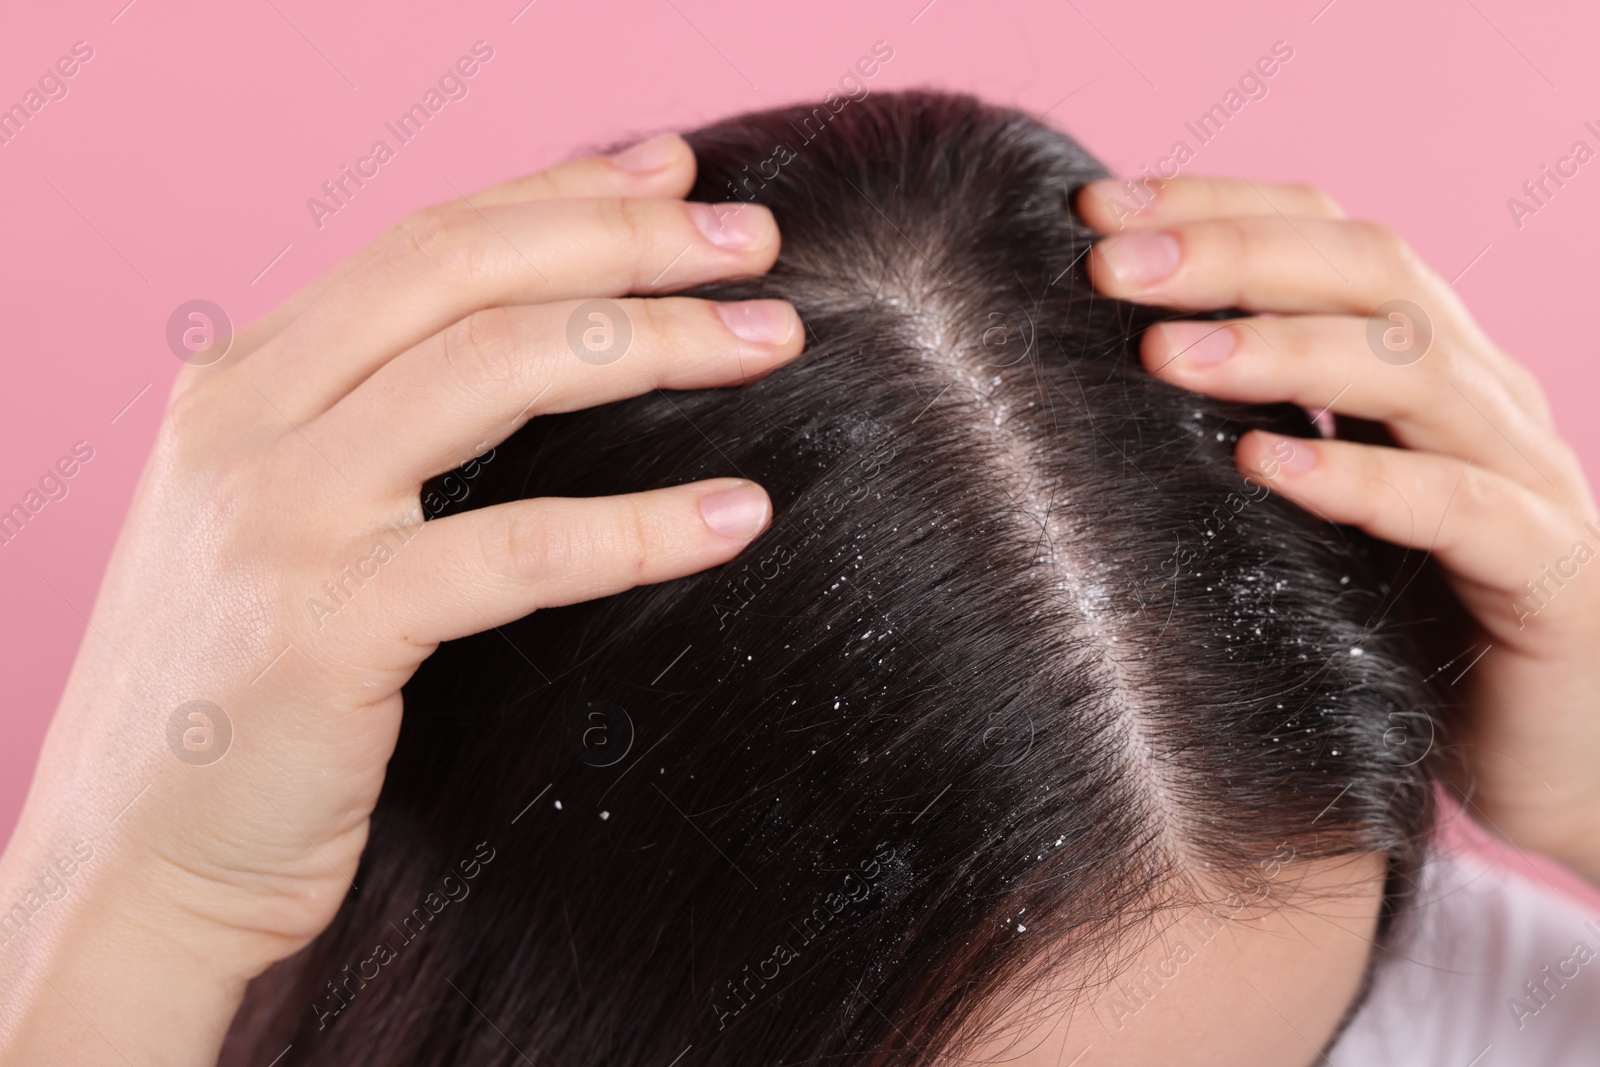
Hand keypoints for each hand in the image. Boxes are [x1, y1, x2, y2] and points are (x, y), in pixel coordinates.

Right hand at [0, 133, 801, 1062]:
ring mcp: (277, 518)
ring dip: (653, 342)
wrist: (132, 868)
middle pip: (467, 272)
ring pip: (492, 370)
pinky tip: (737, 515)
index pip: (426, 240)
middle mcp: (247, 420)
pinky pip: (517, 549)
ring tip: (770, 342)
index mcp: (243, 381)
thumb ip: (372, 427)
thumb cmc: (238, 702)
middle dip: (626, 240)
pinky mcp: (322, 629)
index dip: (561, 192)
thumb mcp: (283, 524)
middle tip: (755, 240)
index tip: (675, 176)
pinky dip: (641, 525)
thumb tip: (533, 347)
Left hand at [1077, 176, 1599, 883]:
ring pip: (1416, 368)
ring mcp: (1525, 473)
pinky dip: (1363, 477)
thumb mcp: (1309, 503)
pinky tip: (1267, 466)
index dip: (1213, 204)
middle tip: (1108, 264)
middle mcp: (1479, 391)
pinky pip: (1460, 507)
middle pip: (1370, 269)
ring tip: (1165, 353)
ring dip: (1283, 348)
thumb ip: (1246, 426)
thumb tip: (1103, 371)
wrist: (1552, 752)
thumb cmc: (1404, 618)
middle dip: (1231, 252)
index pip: (1322, 233)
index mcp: (1420, 357)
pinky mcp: (1548, 571)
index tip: (1092, 206)